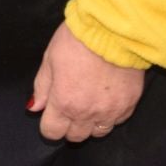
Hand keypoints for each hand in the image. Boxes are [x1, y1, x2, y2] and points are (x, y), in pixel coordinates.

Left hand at [28, 22, 145, 142]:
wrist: (113, 29)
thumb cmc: (77, 40)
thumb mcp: (50, 59)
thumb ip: (42, 87)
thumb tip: (35, 107)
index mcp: (64, 102)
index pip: (52, 132)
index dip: (49, 126)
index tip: (51, 115)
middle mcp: (87, 112)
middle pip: (76, 136)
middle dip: (69, 126)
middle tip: (70, 107)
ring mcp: (111, 110)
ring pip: (98, 132)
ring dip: (90, 124)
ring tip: (89, 105)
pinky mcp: (130, 103)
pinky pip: (118, 121)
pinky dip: (110, 115)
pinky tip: (106, 99)